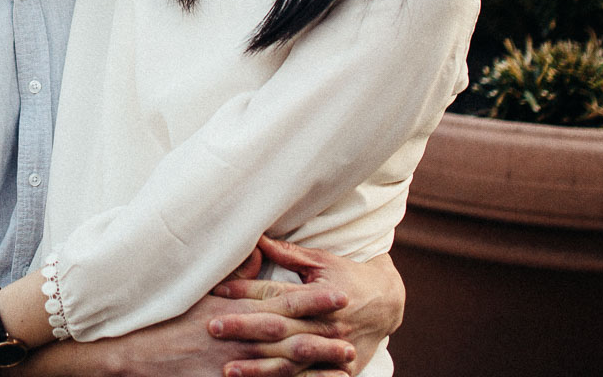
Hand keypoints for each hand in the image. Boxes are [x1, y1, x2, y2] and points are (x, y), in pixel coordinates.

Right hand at [89, 294, 356, 376]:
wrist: (136, 353)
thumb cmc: (167, 317)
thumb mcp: (199, 289)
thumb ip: (234, 275)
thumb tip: (258, 254)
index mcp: (235, 310)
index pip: (282, 302)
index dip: (313, 299)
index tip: (340, 294)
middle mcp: (239, 338)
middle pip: (290, 337)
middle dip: (322, 336)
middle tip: (351, 336)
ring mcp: (234, 365)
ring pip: (283, 366)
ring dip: (314, 365)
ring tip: (342, 364)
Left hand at [210, 239, 404, 374]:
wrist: (389, 302)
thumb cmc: (348, 275)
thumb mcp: (321, 260)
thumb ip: (288, 253)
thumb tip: (256, 238)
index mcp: (318, 295)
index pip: (275, 294)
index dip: (245, 292)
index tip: (217, 293)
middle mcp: (325, 324)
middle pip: (278, 328)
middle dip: (244, 329)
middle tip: (213, 328)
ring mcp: (333, 350)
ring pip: (291, 362)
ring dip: (259, 368)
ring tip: (228, 370)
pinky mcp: (341, 370)